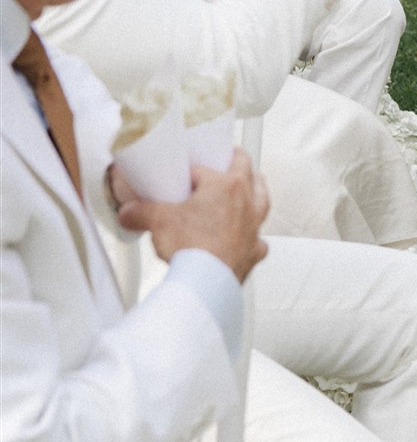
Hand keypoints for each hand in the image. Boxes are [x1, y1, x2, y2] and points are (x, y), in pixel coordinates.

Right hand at [116, 148, 268, 283]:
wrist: (206, 283)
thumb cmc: (192, 248)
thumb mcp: (159, 221)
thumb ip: (141, 212)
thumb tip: (129, 212)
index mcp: (225, 185)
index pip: (206, 168)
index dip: (191, 171)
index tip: (183, 177)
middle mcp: (246, 201)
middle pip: (246, 170)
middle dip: (236, 161)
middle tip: (227, 159)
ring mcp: (253, 226)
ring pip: (262, 199)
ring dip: (256, 190)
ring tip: (252, 186)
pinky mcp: (253, 251)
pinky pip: (258, 240)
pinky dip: (253, 238)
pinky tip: (246, 239)